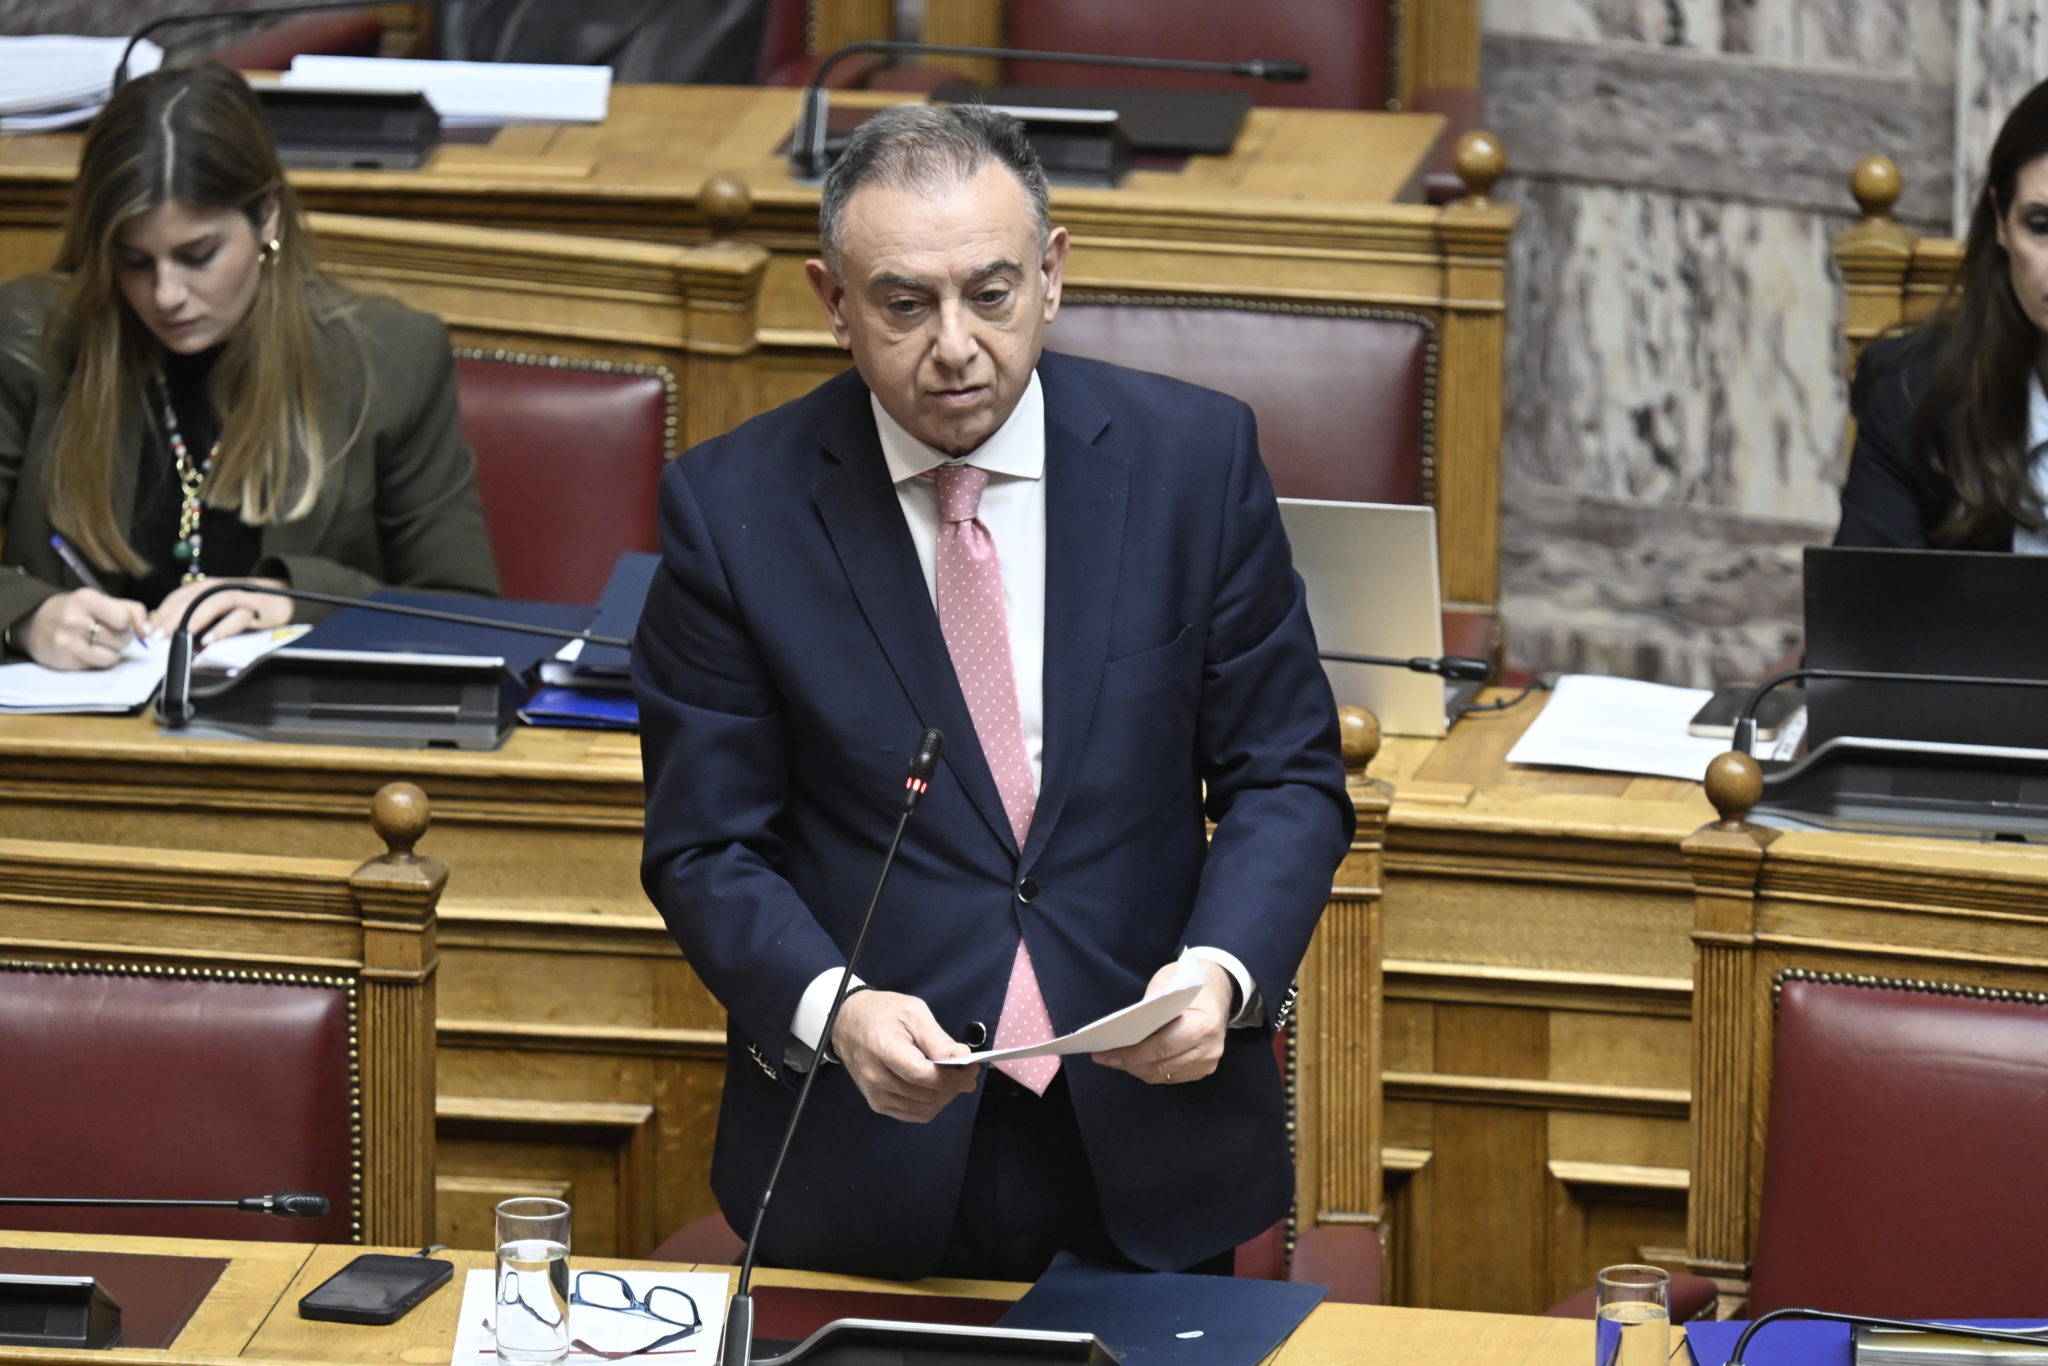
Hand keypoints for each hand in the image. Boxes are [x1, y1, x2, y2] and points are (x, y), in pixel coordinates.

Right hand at [17, 589, 147, 670]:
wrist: (33, 624)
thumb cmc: (75, 611)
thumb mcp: (100, 601)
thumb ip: (131, 610)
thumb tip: (149, 630)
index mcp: (86, 599)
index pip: (125, 619)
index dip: (128, 624)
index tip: (120, 624)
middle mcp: (74, 619)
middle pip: (121, 639)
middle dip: (121, 639)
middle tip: (107, 634)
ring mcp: (67, 642)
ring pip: (112, 656)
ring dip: (111, 652)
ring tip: (98, 643)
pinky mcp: (64, 661)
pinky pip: (98, 666)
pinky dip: (98, 661)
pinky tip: (87, 652)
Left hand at [148, 576, 290, 644]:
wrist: (280, 597)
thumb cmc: (243, 606)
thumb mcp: (215, 609)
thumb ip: (194, 617)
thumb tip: (169, 634)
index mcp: (204, 587)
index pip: (177, 598)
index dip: (160, 613)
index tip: (146, 632)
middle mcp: (218, 588)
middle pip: (189, 601)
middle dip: (169, 619)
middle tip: (155, 637)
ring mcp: (236, 597)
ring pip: (209, 605)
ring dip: (191, 621)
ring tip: (177, 637)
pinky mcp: (254, 608)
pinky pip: (236, 618)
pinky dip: (222, 629)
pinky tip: (209, 641)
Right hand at [829, 989, 979, 1122]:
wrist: (847, 1023)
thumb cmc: (881, 1012)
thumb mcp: (912, 1012)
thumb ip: (936, 1037)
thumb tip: (962, 1056)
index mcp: (883, 1050)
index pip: (922, 1075)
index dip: (951, 1077)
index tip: (970, 1069)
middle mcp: (876, 1078)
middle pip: (926, 1095)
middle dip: (954, 1086)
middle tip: (967, 1072)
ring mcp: (875, 1094)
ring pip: (923, 1109)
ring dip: (945, 1097)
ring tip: (953, 1078)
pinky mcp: (877, 1104)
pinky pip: (913, 1114)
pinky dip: (931, 1104)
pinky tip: (937, 1088)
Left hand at [1092, 959, 1233, 1084]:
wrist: (1221, 989)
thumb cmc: (1192, 981)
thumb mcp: (1169, 980)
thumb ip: (1151, 1002)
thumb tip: (1126, 1027)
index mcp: (1204, 1024)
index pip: (1163, 1046)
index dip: (1133, 1053)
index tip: (1107, 1053)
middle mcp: (1209, 1048)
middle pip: (1161, 1065)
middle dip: (1129, 1063)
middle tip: (1104, 1058)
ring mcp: (1208, 1062)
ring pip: (1163, 1075)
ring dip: (1137, 1069)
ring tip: (1114, 1060)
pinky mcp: (1204, 1069)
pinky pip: (1170, 1076)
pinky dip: (1150, 1070)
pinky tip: (1134, 1062)